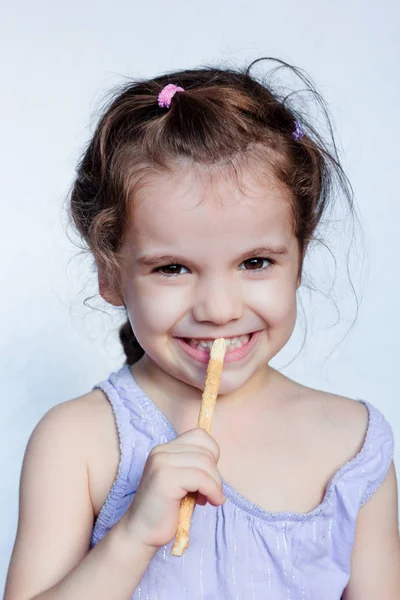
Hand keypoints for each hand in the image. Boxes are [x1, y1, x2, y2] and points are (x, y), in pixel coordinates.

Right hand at [119, 427, 224, 552]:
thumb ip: (193, 465)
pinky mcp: (165, 478)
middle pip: (206, 451)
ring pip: (206, 464)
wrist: (141, 533)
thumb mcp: (181, 481)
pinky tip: (211, 502)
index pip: (199, 435)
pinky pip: (201, 478)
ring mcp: (162, 463)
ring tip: (209, 499)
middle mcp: (161, 451)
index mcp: (164, 449)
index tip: (209, 476)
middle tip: (209, 493)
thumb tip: (216, 458)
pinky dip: (213, 491)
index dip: (212, 454)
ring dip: (216, 485)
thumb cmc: (165, 510)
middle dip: (215, 474)